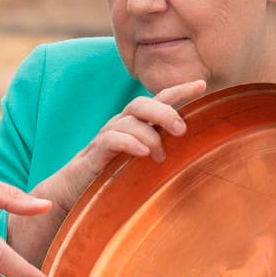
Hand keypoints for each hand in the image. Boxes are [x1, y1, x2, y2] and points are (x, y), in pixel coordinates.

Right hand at [39, 81, 205, 214]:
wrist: (73, 192)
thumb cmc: (114, 177)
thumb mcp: (144, 163)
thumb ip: (165, 154)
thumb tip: (200, 157)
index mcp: (136, 124)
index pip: (158, 100)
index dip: (179, 90)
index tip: (202, 84)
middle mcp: (121, 124)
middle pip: (141, 104)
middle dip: (164, 112)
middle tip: (182, 130)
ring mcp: (106, 137)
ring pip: (128, 121)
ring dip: (149, 135)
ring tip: (160, 155)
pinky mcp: (94, 154)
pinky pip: (110, 140)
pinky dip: (128, 143)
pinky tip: (142, 153)